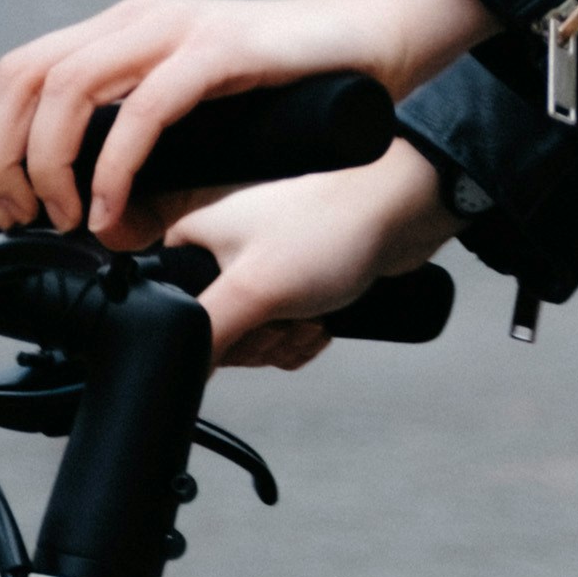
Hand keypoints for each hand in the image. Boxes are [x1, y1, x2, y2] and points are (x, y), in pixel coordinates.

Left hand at [0, 0, 489, 245]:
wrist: (377, 45)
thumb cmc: (294, 92)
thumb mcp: (198, 125)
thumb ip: (149, 158)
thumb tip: (105, 224)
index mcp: (121, 32)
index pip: (15, 75)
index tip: (5, 206)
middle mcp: (137, 21)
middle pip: (22, 78)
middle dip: (2, 158)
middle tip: (24, 219)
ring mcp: (176, 29)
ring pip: (66, 87)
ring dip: (51, 165)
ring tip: (70, 219)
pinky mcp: (220, 49)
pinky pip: (144, 108)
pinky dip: (115, 167)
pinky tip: (113, 210)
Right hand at [161, 144, 454, 369]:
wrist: (401, 212)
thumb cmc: (331, 228)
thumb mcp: (253, 289)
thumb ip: (206, 333)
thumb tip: (178, 364)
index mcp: (196, 237)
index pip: (176, 310)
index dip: (212, 332)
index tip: (245, 324)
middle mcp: (223, 249)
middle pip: (218, 332)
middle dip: (262, 339)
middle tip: (288, 317)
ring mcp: (262, 267)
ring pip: (255, 337)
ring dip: (288, 339)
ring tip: (313, 313)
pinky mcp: (296, 283)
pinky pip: (285, 332)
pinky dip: (305, 336)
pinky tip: (324, 319)